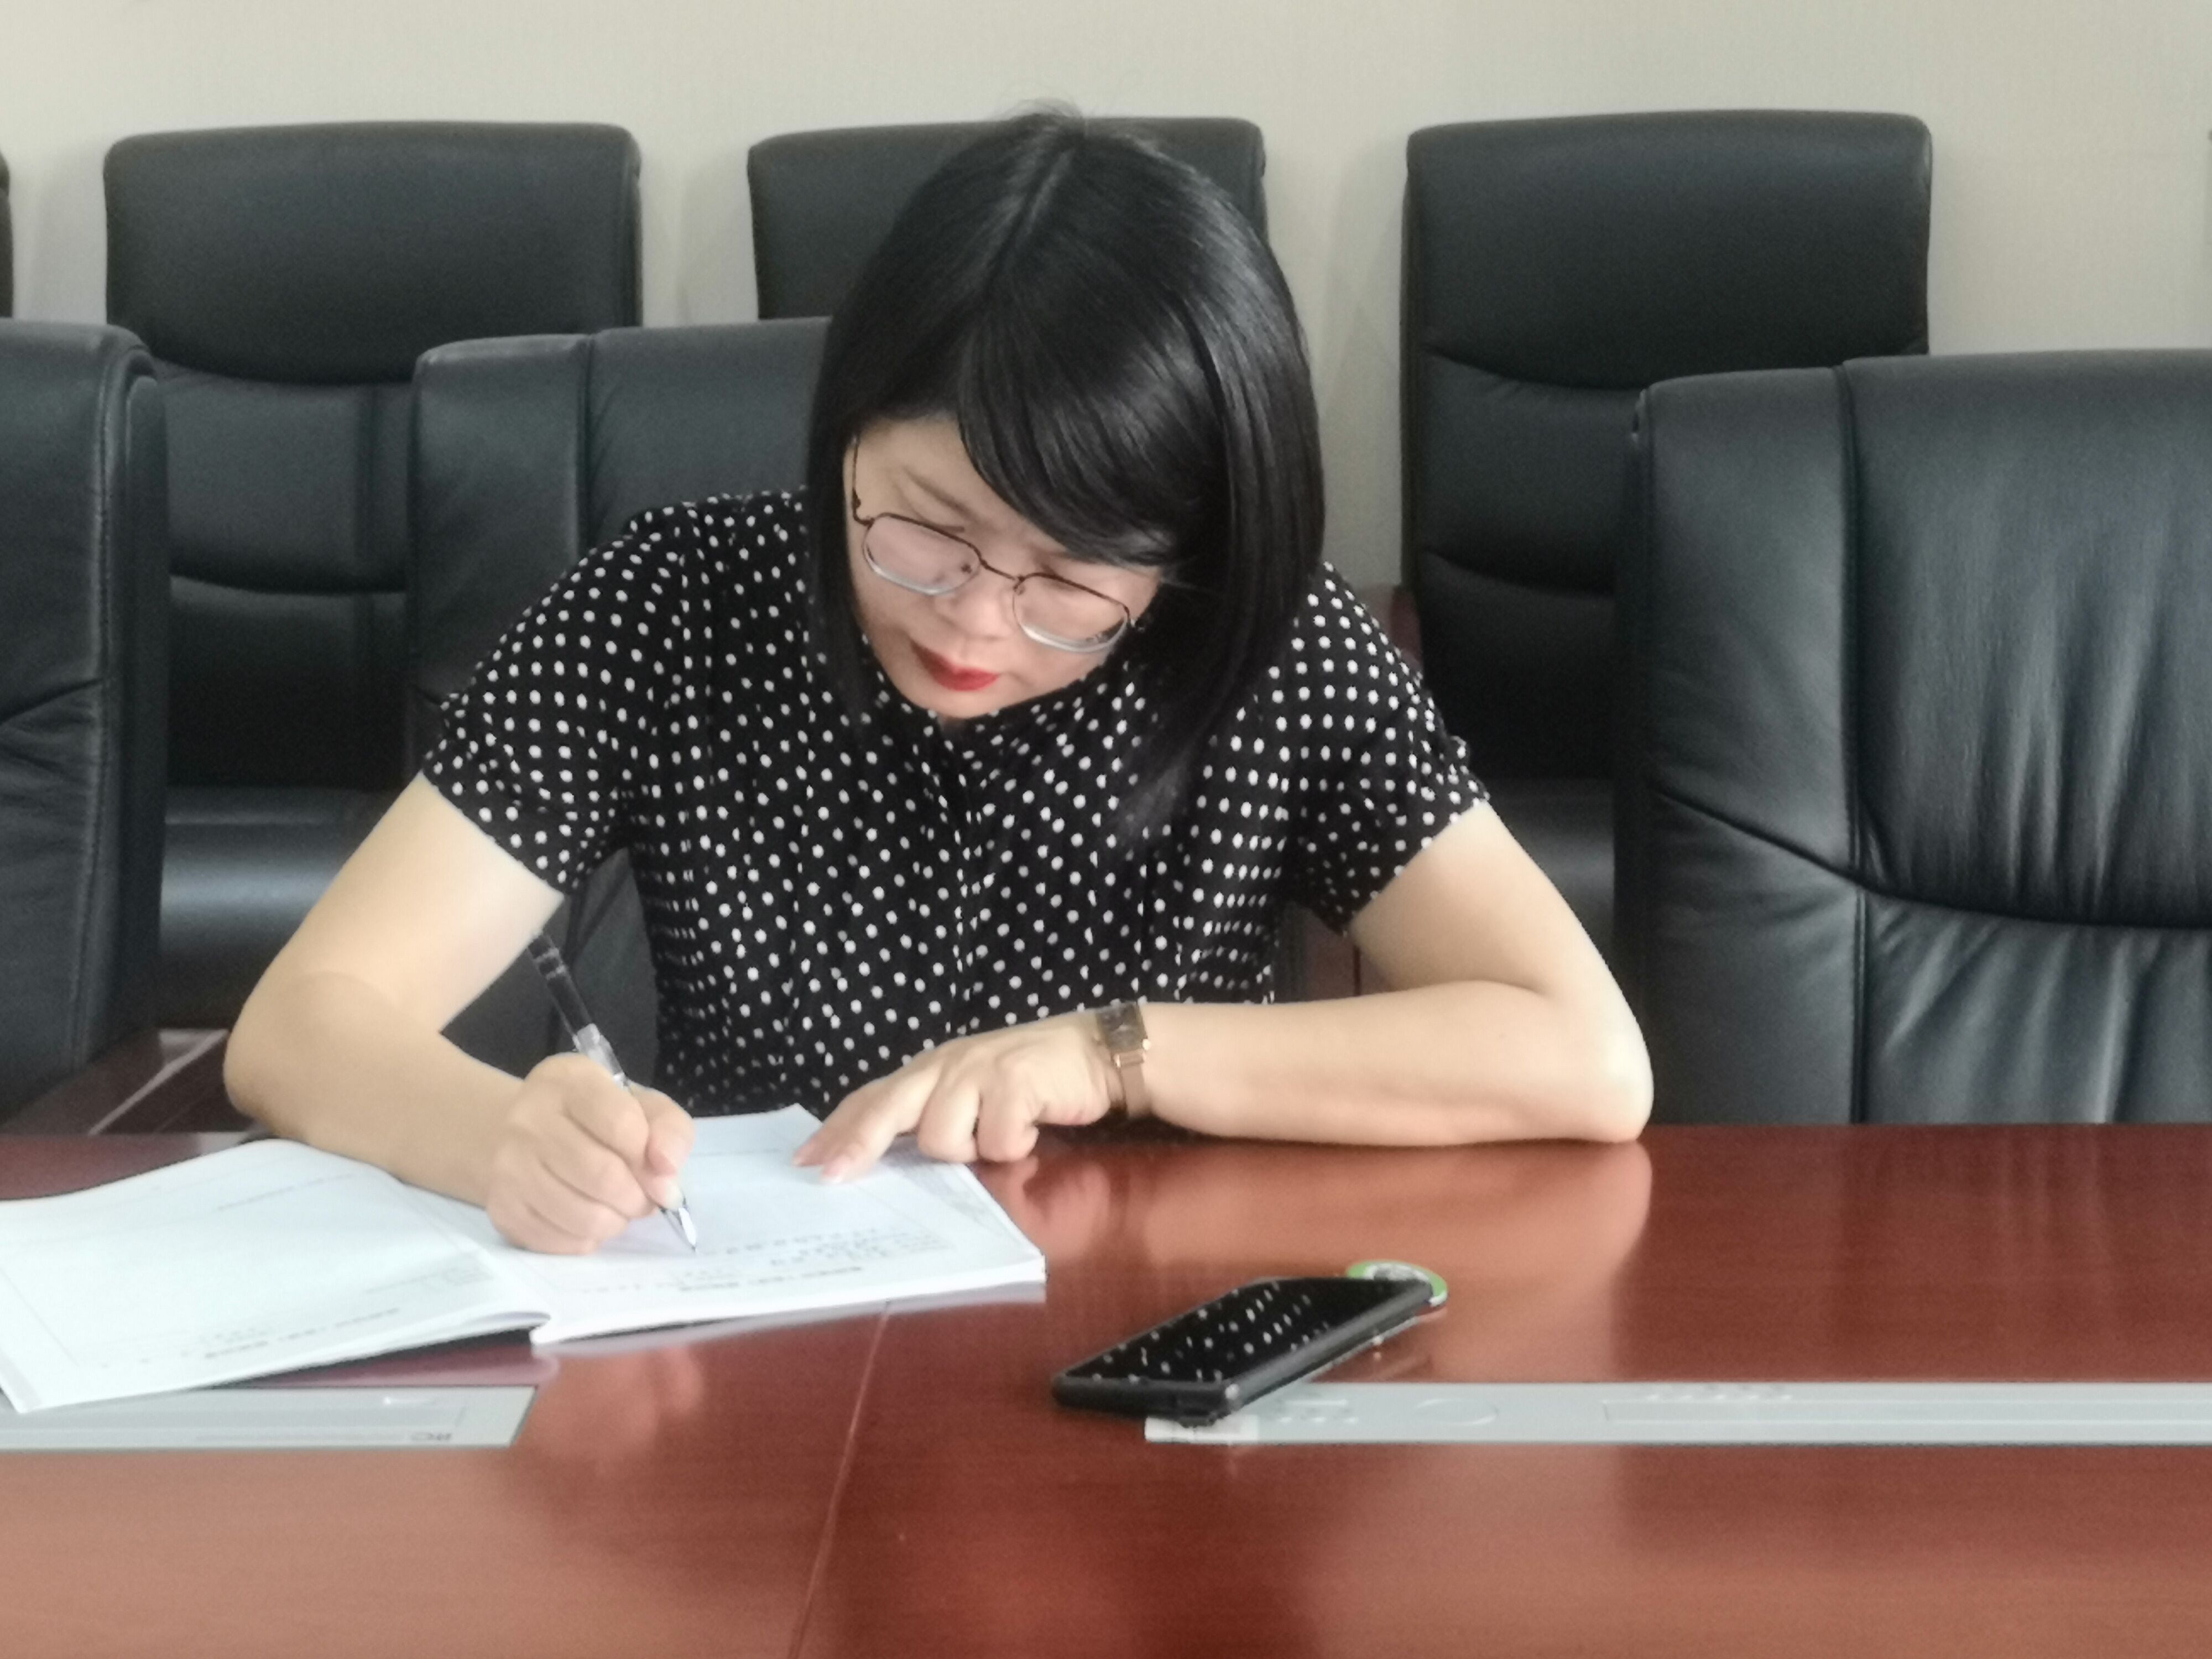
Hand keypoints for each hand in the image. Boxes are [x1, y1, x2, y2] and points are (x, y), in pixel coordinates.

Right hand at [484, 1053, 694, 1253]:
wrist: (523, 1136)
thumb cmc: (596, 1119)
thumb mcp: (642, 1105)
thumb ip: (669, 1131)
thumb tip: (666, 1179)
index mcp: (568, 1081)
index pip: (622, 1124)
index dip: (649, 1157)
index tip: (658, 1168)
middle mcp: (528, 1120)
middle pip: (603, 1176)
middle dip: (638, 1198)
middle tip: (643, 1198)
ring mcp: (508, 1167)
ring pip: (584, 1217)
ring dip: (616, 1222)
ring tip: (617, 1208)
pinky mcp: (502, 1209)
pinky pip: (562, 1242)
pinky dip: (588, 1239)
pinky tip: (588, 1218)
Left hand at [795, 1013, 1116, 1180]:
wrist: (1095, 1052)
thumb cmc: (1030, 1082)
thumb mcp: (971, 1092)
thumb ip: (931, 1115)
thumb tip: (882, 1160)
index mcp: (929, 1070)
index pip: (871, 1098)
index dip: (837, 1130)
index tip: (804, 1161)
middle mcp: (945, 1064)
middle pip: (887, 1108)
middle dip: (858, 1145)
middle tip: (832, 1178)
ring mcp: (978, 1069)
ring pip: (944, 1138)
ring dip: (974, 1151)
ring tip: (1004, 1135)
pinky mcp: (1014, 1080)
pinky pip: (997, 1141)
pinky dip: (1017, 1145)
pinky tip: (1034, 1126)